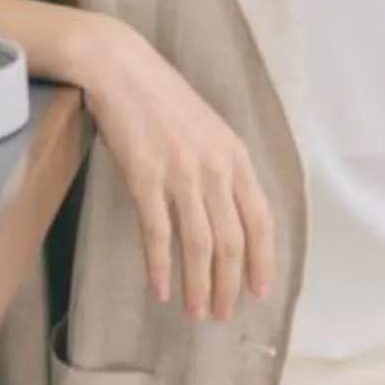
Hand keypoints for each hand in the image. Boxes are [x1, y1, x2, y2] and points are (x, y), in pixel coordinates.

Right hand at [77, 20, 276, 322]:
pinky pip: (158, 233)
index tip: (258, 292)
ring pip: (199, 244)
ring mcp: (181, 172)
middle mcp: (215, 166)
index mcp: (235, 156)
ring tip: (197, 313)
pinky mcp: (145, 176)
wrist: (122, 69)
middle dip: (230, 285)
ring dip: (200, 285)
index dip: (262, 261)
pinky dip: (161, 266)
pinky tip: (160, 288)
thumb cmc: (164, 100)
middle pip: (232, 241)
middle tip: (222, 314)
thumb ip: (224, 168)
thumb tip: (232, 216)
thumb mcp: (209, 130)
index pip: (261, 220)